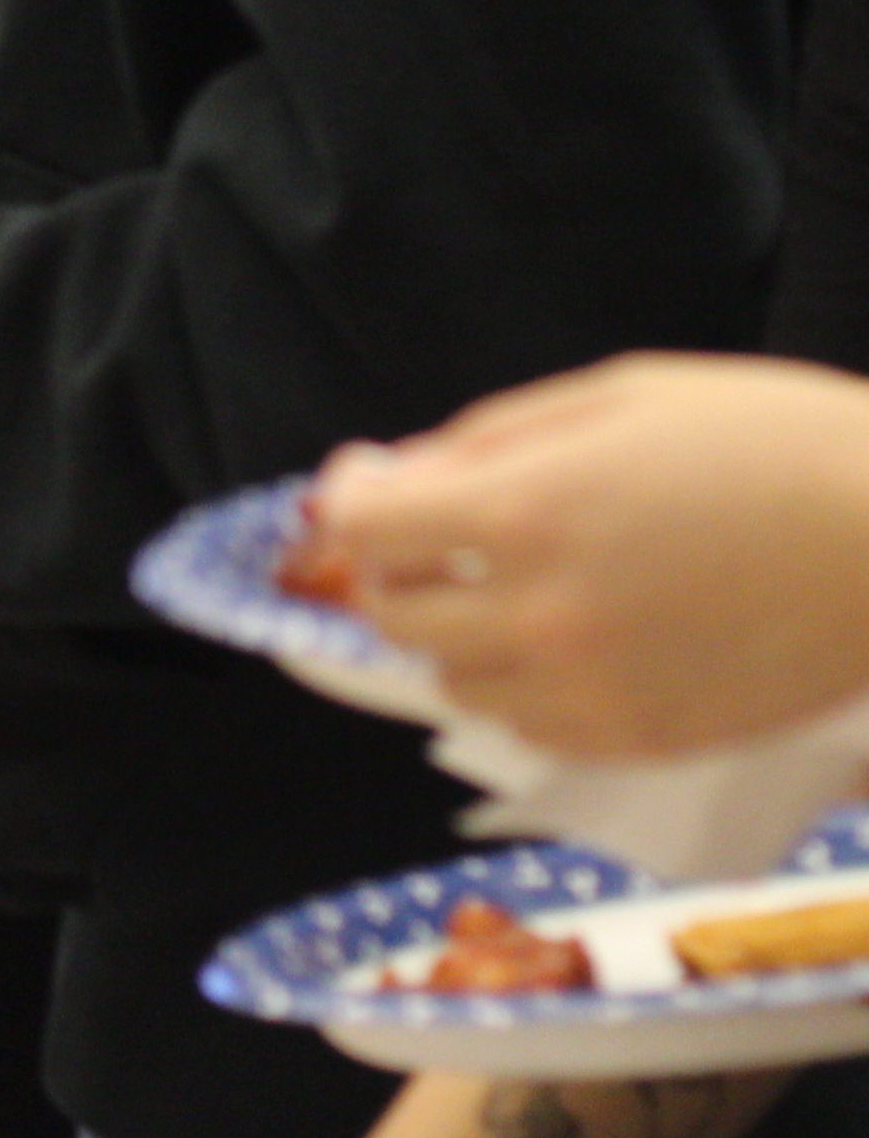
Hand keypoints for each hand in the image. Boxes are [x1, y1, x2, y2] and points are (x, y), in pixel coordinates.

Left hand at [307, 355, 868, 760]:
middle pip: (395, 616)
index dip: (357, 506)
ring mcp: (589, 687)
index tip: (377, 494)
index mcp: (525, 510)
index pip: (362, 529)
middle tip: (446, 545)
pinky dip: (529, 692)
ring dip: (466, 639)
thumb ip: (493, 438)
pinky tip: (581, 648)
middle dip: (406, 573)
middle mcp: (538, 611)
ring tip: (529, 597)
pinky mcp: (642, 740)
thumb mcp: (626, 397)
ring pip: (455, 683)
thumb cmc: (779, 444)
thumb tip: (395, 475)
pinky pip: (531, 732)